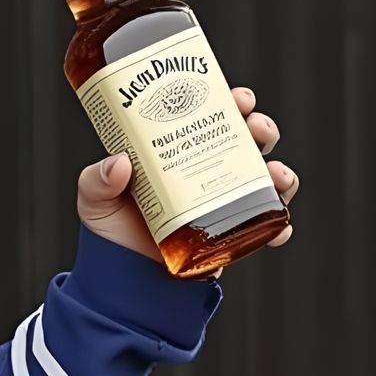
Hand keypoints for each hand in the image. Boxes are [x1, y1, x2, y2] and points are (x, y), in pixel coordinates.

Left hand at [77, 86, 298, 262]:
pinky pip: (266, 226)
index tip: (237, 97)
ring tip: (273, 174)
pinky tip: (279, 225)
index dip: (229, 101)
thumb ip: (96, 180)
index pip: (211, 116)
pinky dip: (279, 224)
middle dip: (262, 127)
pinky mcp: (232, 234)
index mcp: (179, 152)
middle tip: (255, 127)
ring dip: (280, 170)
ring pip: (267, 177)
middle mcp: (207, 172)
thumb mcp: (95, 200)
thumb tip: (119, 163)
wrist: (122, 277)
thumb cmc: (111, 231)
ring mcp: (224, 202)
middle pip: (247, 139)